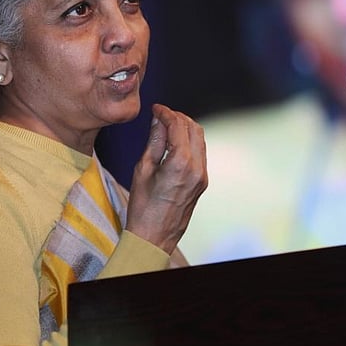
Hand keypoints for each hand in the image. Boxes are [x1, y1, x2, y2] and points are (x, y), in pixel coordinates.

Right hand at [126, 103, 207, 253]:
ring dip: (185, 128)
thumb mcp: (143, 169)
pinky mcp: (202, 182)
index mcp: (180, 163)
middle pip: (194, 128)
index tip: (156, 108)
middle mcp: (196, 168)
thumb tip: (158, 121)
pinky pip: (199, 153)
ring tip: (166, 127)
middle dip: (178, 117)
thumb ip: (154, 142)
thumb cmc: (143, 207)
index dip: (166, 113)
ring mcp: (202, 176)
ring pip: (200, 140)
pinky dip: (189, 142)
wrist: (154, 236)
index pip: (178, 126)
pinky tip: (174, 143)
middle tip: (162, 115)